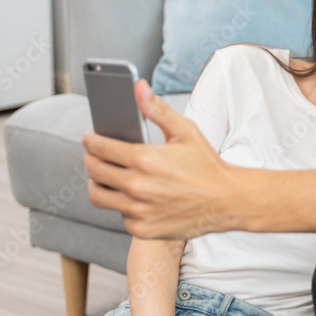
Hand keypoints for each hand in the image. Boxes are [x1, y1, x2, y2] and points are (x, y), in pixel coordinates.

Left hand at [82, 79, 236, 239]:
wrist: (226, 200)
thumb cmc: (207, 165)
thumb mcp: (185, 132)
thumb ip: (157, 110)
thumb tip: (138, 87)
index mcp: (145, 159)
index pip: (101, 148)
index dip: (91, 141)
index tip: (89, 139)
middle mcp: (138, 187)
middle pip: (95, 172)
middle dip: (90, 160)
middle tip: (94, 156)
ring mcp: (139, 211)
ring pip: (99, 196)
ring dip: (97, 184)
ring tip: (104, 177)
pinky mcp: (143, 228)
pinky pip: (119, 214)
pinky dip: (121, 204)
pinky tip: (132, 196)